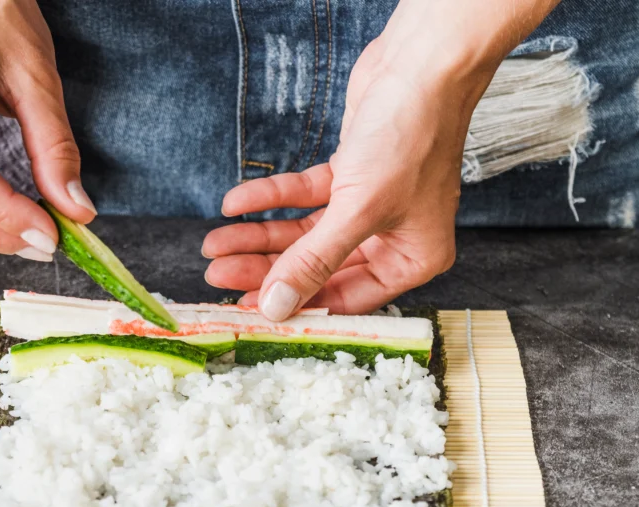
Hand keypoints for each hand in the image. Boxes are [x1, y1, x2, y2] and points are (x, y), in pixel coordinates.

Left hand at [203, 0, 558, 316]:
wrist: (422, 65)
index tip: (251, 309)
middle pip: (318, 267)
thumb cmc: (412, 136)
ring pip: (304, 233)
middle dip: (266, 270)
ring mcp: (370, 207)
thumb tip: (277, 306)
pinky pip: (303, 196)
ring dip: (259, 236)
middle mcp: (392, 239)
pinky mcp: (350, 176)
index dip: (296, 305)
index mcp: (411, 260)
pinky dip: (270, 198)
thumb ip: (314, 261)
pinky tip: (236, 204)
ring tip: (216, 244)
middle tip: (220, 274)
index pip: (345, 300)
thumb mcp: (359, 209)